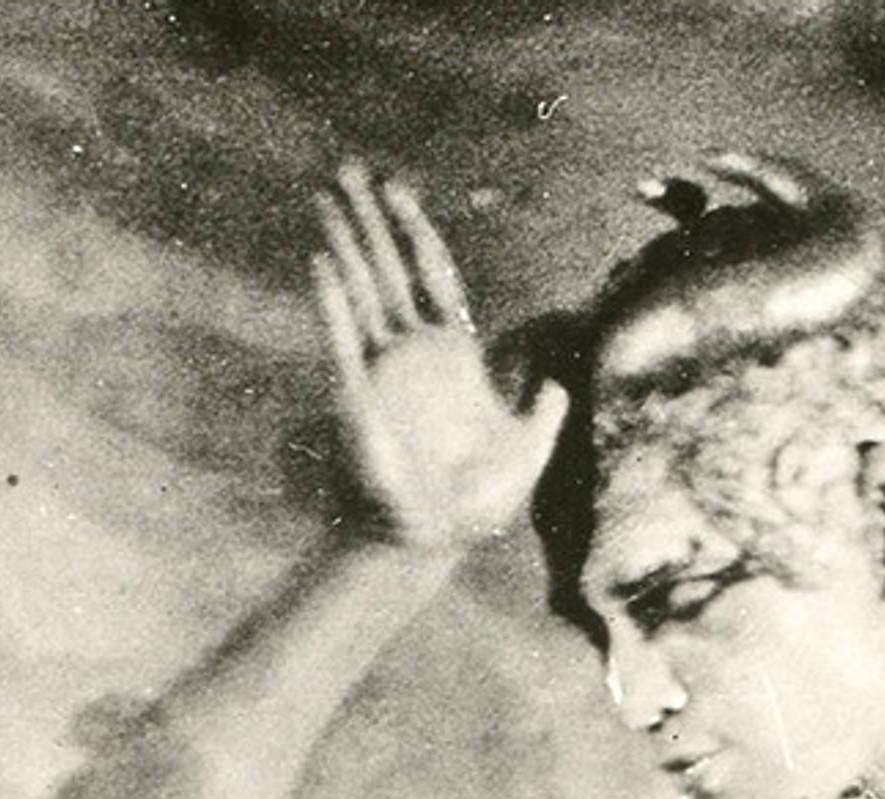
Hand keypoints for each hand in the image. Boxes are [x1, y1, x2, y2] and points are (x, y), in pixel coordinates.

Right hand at [309, 162, 568, 546]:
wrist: (430, 541)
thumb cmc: (474, 506)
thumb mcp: (528, 451)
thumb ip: (545, 413)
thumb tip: (561, 384)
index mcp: (450, 354)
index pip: (430, 274)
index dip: (415, 230)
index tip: (396, 191)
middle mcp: (409, 353)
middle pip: (386, 267)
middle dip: (367, 218)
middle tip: (346, 170)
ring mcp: (380, 370)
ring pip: (359, 289)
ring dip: (343, 241)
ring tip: (324, 197)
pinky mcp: (357, 393)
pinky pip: (342, 337)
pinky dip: (332, 300)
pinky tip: (322, 262)